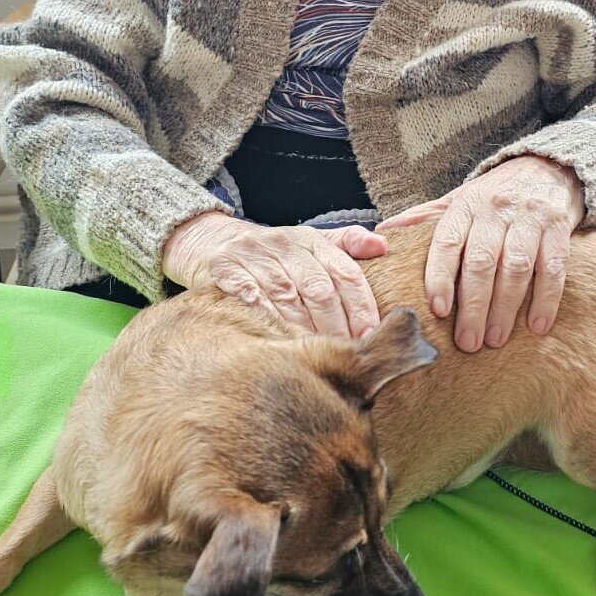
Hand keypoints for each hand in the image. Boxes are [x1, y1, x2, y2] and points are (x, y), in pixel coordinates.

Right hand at [162, 211, 387, 339]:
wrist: (214, 244)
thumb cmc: (275, 256)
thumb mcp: (311, 244)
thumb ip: (347, 245)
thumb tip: (382, 246)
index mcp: (310, 239)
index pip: (345, 272)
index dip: (361, 307)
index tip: (370, 336)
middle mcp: (283, 243)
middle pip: (318, 289)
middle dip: (336, 326)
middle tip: (345, 354)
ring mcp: (253, 254)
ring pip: (287, 297)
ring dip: (305, 330)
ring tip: (318, 355)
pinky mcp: (225, 268)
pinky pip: (251, 299)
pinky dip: (268, 322)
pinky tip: (280, 342)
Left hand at [375, 156, 584, 352]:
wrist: (546, 168)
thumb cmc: (493, 196)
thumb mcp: (458, 200)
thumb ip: (424, 218)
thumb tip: (382, 232)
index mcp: (465, 206)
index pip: (447, 242)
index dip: (441, 277)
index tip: (438, 311)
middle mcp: (495, 210)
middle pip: (481, 261)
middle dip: (473, 305)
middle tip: (468, 342)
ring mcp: (529, 218)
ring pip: (516, 267)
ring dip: (505, 307)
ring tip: (496, 339)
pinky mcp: (558, 228)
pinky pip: (553, 268)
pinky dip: (546, 299)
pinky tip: (538, 325)